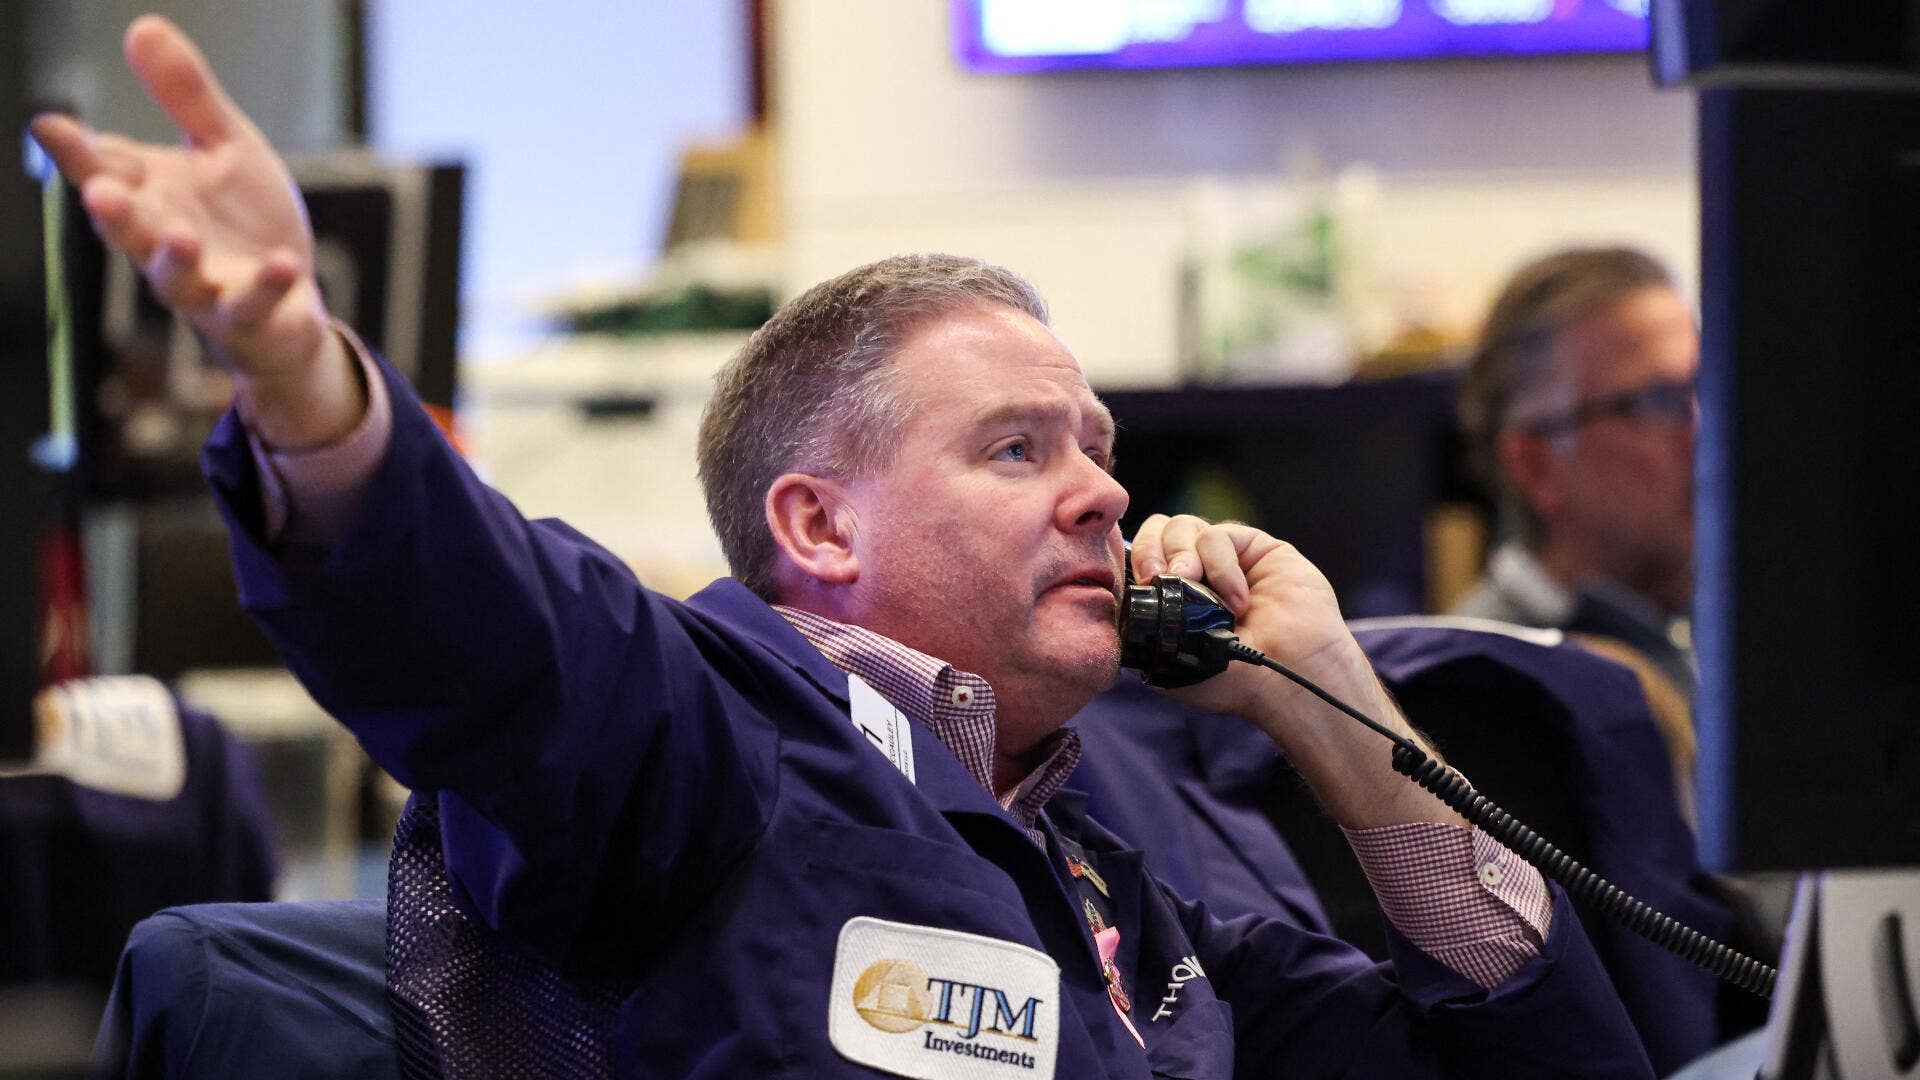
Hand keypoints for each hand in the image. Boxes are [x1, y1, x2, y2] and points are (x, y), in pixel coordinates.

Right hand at [30, 15, 358, 449]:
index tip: (52, 128)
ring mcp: (204, 287)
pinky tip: (284, 262)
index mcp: (152, 196)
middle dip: (114, 214)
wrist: (288, 302)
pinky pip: (252, 306)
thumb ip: (187, 97)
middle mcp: (165, 243)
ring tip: (181, 237)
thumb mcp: (226, 148)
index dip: (78, 152)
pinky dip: (267, 287)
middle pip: (129, 230)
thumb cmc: (245, 222)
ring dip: (174, 259)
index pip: (106, 169)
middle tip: (100, 192)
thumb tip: (142, 25)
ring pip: (176, 279)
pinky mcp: (247, 318)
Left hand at [1128, 514, 1462, 828]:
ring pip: (1182, 526)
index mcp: (1169, 598)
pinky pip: (1219, 535)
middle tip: (1160, 577)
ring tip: (1198, 588)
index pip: (1136, 560)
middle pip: (1155, 533)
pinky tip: (1235, 598)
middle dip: (1151, 550)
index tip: (1138, 583)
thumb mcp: (1171, 664)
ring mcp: (1222, 558)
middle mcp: (1193, 573)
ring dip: (1184, 555)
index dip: (1132, 562)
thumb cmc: (1232, 680)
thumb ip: (1142, 633)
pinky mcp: (1252, 547)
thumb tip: (1120, 603)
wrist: (1287, 678)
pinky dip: (1221, 564)